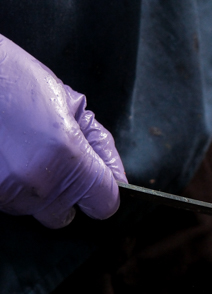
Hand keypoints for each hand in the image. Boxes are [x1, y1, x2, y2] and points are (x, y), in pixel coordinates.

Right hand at [0, 35, 121, 227]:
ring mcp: (6, 191)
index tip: (95, 183)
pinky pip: (7, 203)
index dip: (102, 193)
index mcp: (68, 157)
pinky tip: (5, 157)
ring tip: (22, 153)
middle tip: (52, 162)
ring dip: (33, 192)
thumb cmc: (12, 77)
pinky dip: (9, 187)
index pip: (104, 206)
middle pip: (65, 216)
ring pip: (33, 212)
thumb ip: (100, 145)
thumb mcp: (69, 102)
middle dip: (64, 195)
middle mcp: (38, 181)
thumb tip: (118, 177)